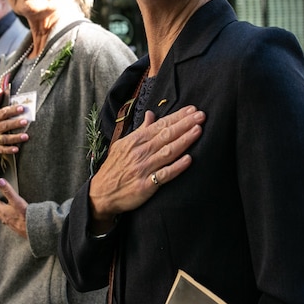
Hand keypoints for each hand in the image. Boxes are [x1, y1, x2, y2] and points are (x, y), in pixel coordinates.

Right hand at [0, 89, 28, 160]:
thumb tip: (0, 89)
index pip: (3, 113)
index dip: (12, 110)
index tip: (21, 108)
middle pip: (5, 125)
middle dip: (15, 123)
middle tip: (25, 121)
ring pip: (5, 138)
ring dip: (15, 138)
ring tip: (25, 136)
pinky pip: (1, 149)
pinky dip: (8, 150)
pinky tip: (16, 149)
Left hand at [0, 178, 27, 237]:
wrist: (33, 228)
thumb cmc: (24, 215)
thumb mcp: (16, 200)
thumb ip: (8, 190)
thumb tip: (0, 181)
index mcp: (3, 211)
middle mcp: (5, 218)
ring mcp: (10, 224)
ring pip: (1, 217)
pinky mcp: (16, 228)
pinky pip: (8, 222)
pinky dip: (6, 219)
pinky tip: (10, 219)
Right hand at [88, 106, 204, 233]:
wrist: (101, 193)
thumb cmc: (114, 168)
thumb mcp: (122, 145)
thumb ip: (140, 130)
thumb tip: (151, 114)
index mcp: (135, 141)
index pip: (160, 125)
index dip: (177, 117)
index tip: (192, 110)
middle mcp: (140, 152)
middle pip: (166, 135)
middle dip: (185, 124)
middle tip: (202, 115)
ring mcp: (143, 168)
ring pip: (167, 152)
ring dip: (184, 140)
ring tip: (198, 130)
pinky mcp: (145, 185)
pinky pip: (164, 175)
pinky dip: (176, 167)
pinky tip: (189, 159)